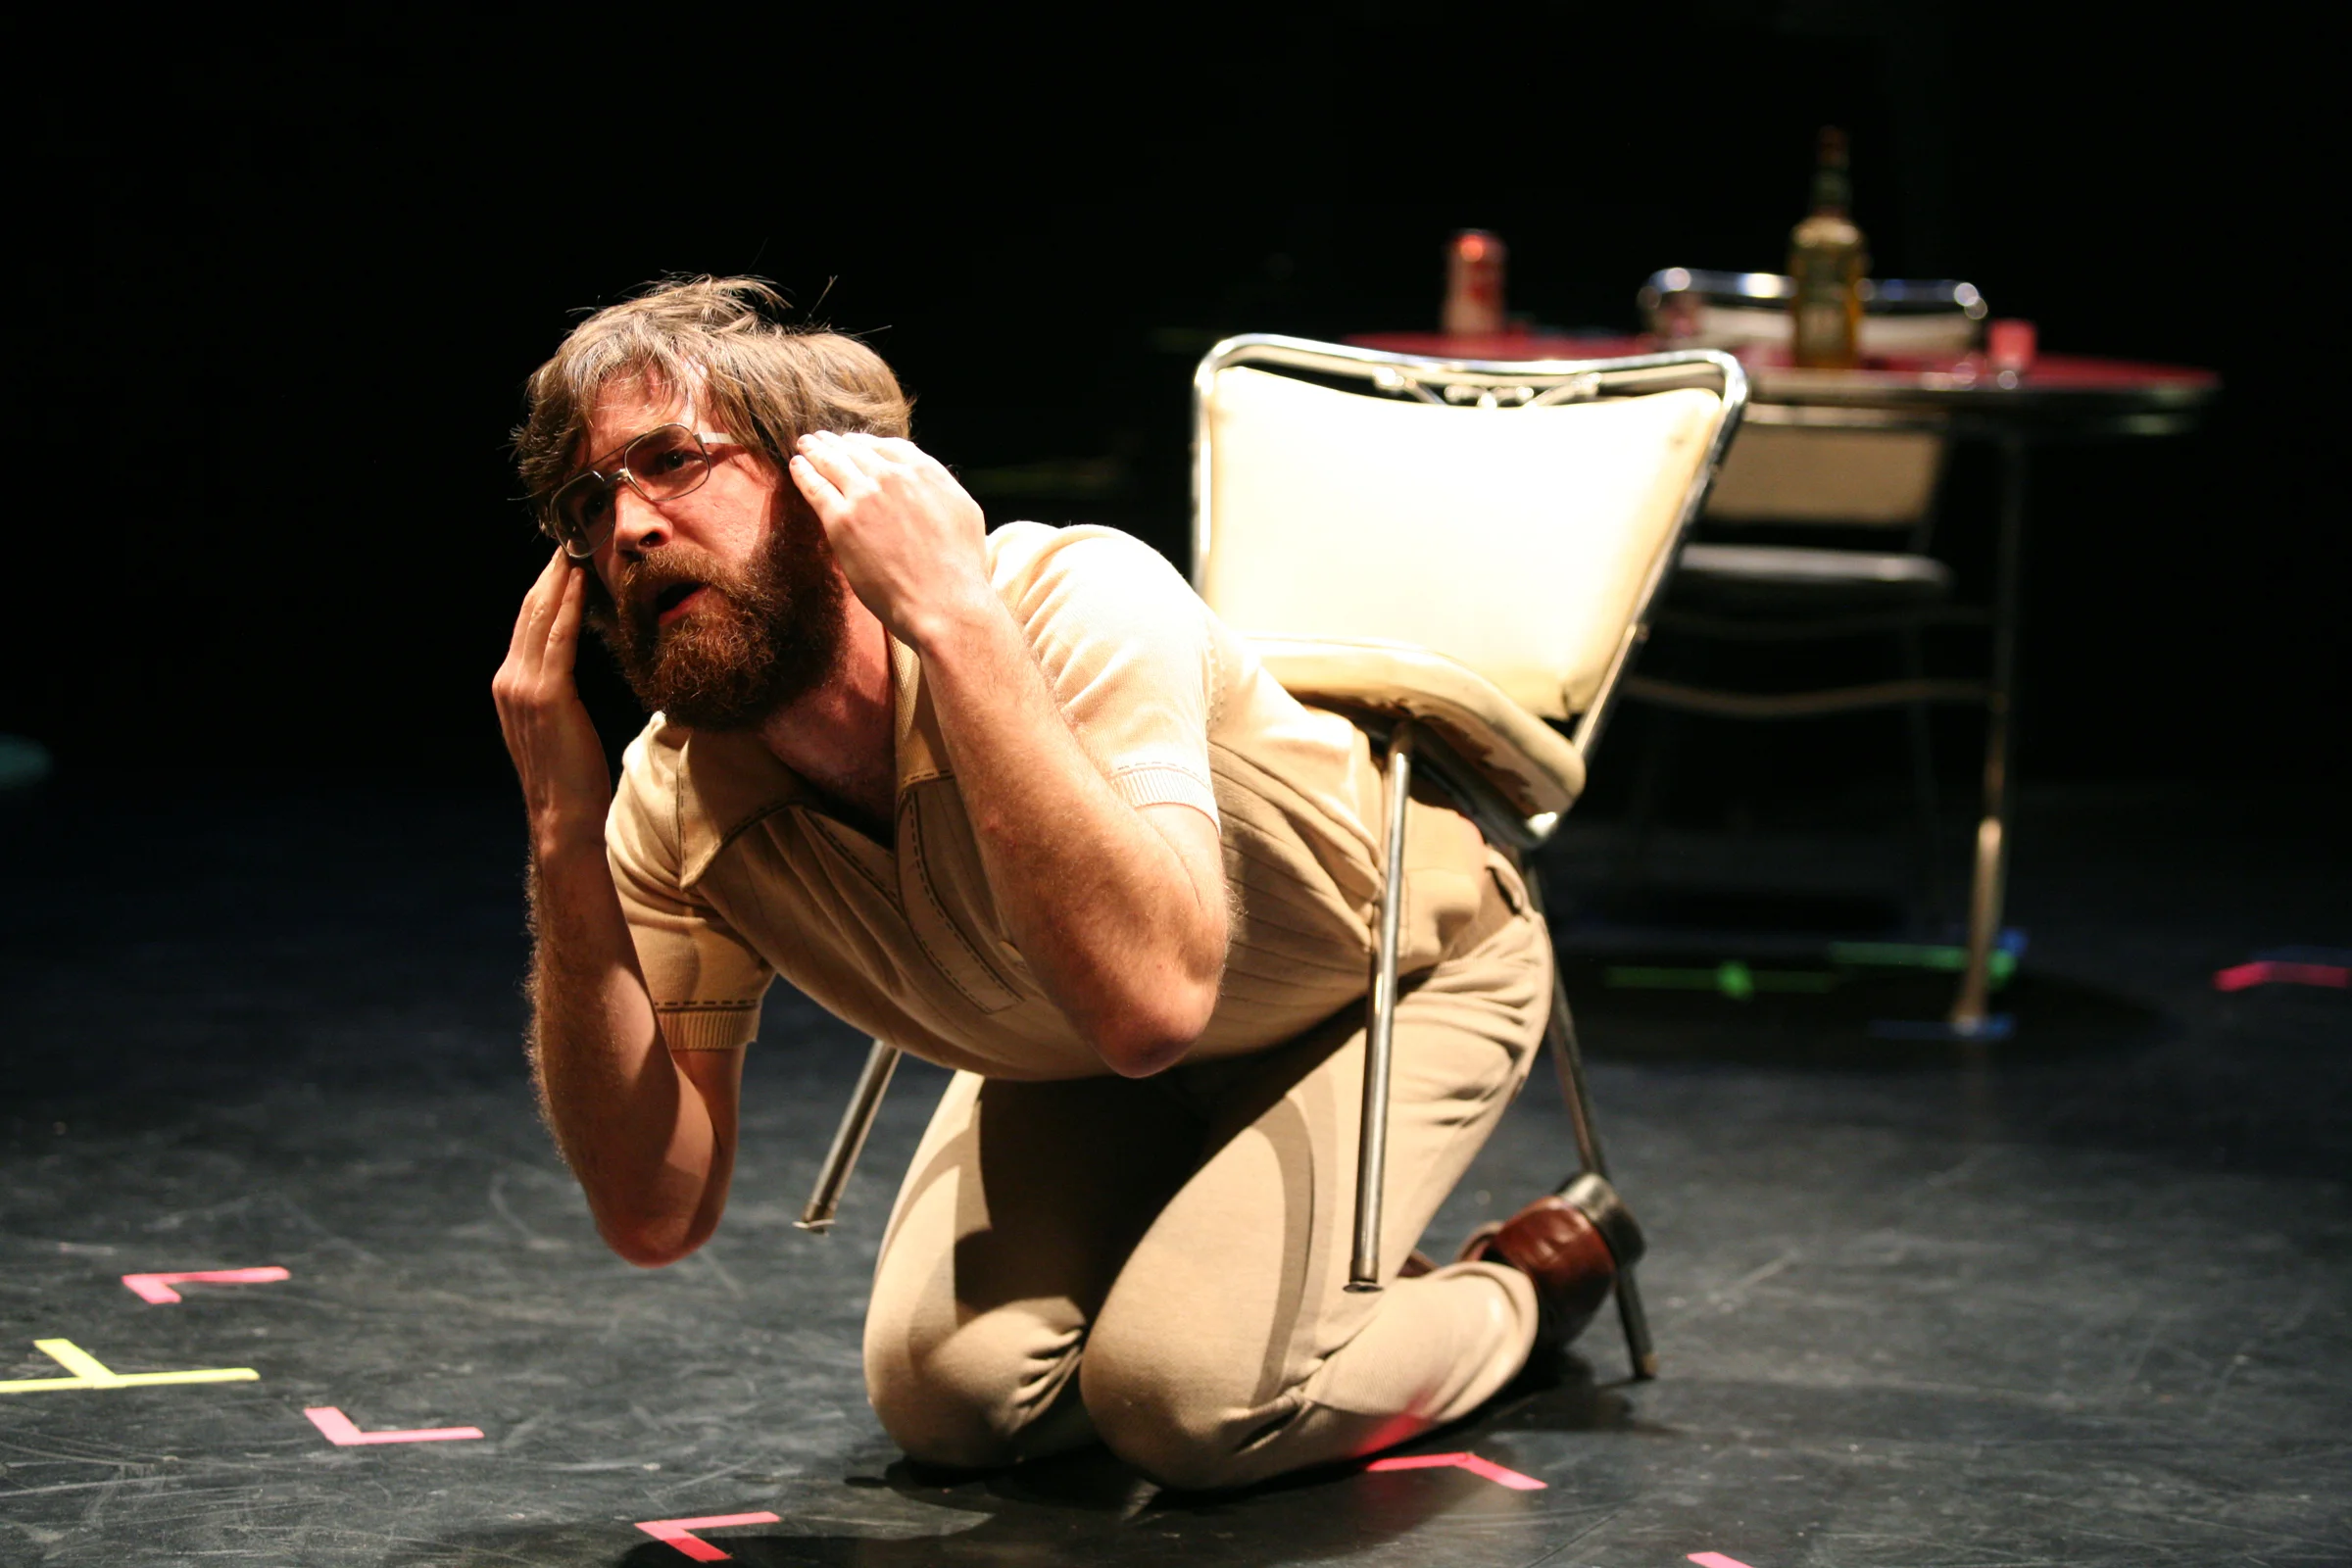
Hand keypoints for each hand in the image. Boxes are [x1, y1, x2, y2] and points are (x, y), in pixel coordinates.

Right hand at [492, 549, 612, 860]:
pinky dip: (568, 607)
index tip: (562, 559)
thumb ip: (556, 693)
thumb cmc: (572, 777)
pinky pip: (558, 639)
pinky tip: (580, 582)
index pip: (526, 626)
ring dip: (558, 579)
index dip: (543, 589)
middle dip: (549, 574)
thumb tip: (571, 669)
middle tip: (569, 538)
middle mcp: (509, 681)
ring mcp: (523, 687)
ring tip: (575, 548)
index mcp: (510, 687)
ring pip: (540, 618)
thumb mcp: (558, 725)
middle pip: (529, 613)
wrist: (564, 817)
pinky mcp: (546, 695)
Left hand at [788, 431, 994, 649]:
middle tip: (821, 439)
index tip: (856, 444)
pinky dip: (803, 474)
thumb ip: (942, 490)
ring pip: (832, 463)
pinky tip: (796, 467)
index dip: (867, 443)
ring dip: (815, 450)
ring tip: (804, 445)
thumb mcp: (965, 513)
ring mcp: (865, 496)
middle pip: (856, 450)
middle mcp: (893, 476)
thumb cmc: (960, 569)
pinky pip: (815, 488)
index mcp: (925, 472)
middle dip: (836, 443)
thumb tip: (928, 486)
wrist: (943, 601)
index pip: (889, 446)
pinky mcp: (842, 521)